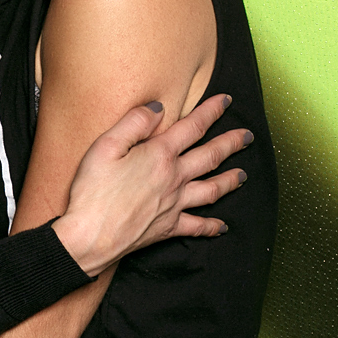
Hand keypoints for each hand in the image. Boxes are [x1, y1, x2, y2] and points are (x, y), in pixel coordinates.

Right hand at [54, 94, 250, 276]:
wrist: (90, 237)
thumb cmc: (92, 192)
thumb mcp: (106, 145)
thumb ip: (134, 122)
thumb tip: (158, 107)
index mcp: (159, 155)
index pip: (193, 127)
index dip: (212, 111)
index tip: (226, 101)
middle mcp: (173, 179)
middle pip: (210, 157)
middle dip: (231, 143)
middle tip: (247, 136)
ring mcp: (173, 204)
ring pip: (211, 190)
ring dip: (230, 180)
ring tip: (243, 175)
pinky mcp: (167, 228)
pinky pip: (197, 226)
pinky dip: (212, 226)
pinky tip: (222, 226)